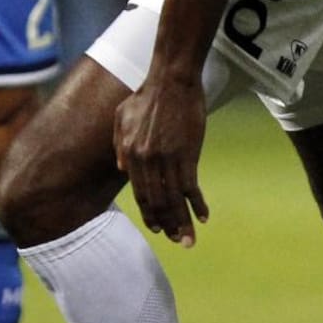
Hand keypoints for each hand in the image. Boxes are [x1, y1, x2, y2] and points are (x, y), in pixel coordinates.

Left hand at [113, 73, 209, 246]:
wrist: (171, 80)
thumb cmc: (146, 96)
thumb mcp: (122, 119)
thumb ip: (119, 146)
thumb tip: (123, 171)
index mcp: (130, 154)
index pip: (140, 193)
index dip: (149, 213)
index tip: (157, 228)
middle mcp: (146, 161)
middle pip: (157, 202)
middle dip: (167, 225)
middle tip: (176, 241)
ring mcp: (166, 159)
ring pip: (174, 199)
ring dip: (182, 222)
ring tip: (188, 240)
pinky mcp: (186, 153)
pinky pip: (190, 186)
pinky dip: (196, 204)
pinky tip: (202, 216)